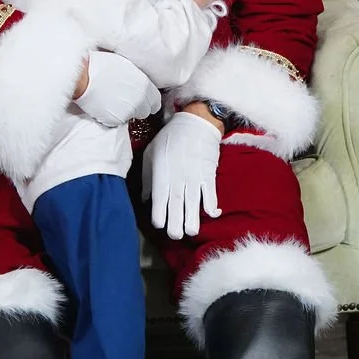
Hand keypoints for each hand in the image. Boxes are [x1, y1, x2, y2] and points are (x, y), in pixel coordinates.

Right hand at [74, 50, 160, 125]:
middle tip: (123, 101)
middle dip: (137, 108)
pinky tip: (104, 106)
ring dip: (124, 112)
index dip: (148, 101)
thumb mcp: (126, 65)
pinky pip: (117, 122)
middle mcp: (140, 100)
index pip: (156, 101)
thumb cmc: (101, 66)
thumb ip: (137, 78)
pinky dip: (112, 117)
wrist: (83, 76)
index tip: (142, 101)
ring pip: (131, 117)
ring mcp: (128, 112)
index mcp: (145, 85)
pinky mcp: (115, 120)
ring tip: (111, 101)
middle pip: (145, 111)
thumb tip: (137, 83)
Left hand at [141, 111, 222, 239]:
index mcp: (162, 173)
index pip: (160, 199)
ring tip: (191, 232)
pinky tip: (212, 215)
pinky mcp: (208, 175)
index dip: (159, 214)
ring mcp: (195, 177)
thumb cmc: (170, 138)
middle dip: (176, 223)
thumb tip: (145, 199)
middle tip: (176, 236)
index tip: (159, 224)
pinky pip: (211, 193)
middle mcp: (178, 178)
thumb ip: (147, 178)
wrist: (195, 123)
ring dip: (193, 219)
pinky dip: (212, 205)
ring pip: (194, 203)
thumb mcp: (151, 153)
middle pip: (177, 205)